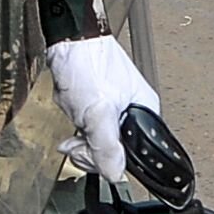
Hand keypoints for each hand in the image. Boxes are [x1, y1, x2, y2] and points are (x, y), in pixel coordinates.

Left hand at [44, 34, 163, 188]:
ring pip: (97, 140)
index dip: (108, 161)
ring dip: (80, 133)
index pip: (132, 157)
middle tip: (78, 138)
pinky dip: (75, 120)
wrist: (68, 39)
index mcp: (146, 114)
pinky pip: (87, 125)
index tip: (91, 153)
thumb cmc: (89, 63)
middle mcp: (134, 113)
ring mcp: (115, 107)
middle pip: (113, 151)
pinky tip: (72, 108)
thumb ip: (107, 147)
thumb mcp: (98, 112)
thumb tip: (115, 174)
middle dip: (89, 147)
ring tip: (75, 116)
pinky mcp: (98, 102)